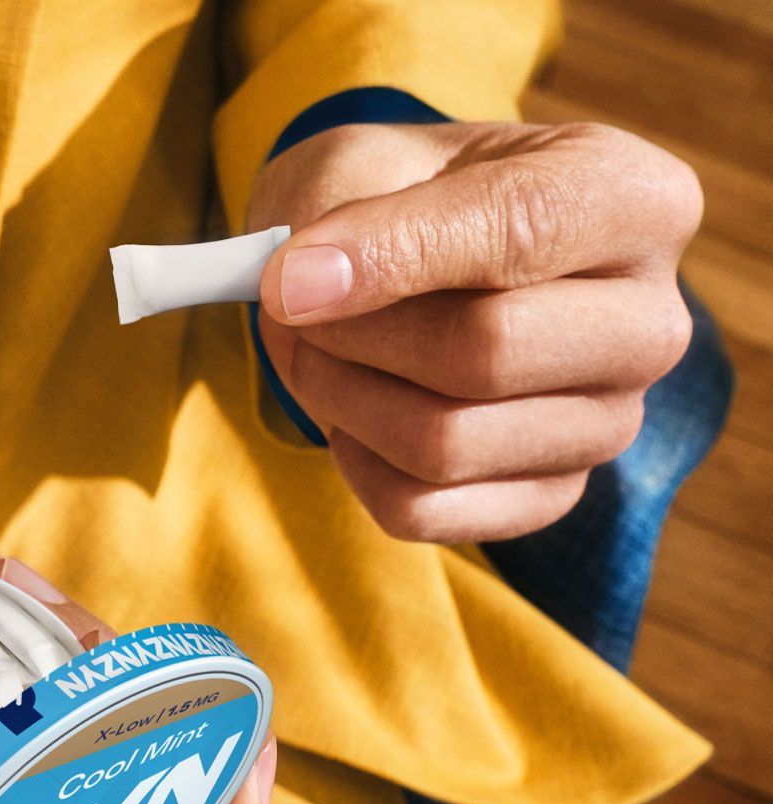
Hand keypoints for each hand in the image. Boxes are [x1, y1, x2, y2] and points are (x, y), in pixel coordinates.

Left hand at [249, 121, 701, 541]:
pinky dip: (354, 461)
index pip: (521, 230)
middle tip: (294, 308)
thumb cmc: (402, 196)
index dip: (389, 257)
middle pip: (487, 355)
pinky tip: (352, 411)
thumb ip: (344, 212)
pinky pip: (421, 509)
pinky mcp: (551, 495)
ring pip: (445, 444)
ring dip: (341, 398)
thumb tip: (300, 291)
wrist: (407, 261)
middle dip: (356, 336)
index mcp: (635, 201)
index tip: (286, 278)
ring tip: (315, 351)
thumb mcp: (371, 161)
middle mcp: (650, 323)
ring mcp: (609, 422)